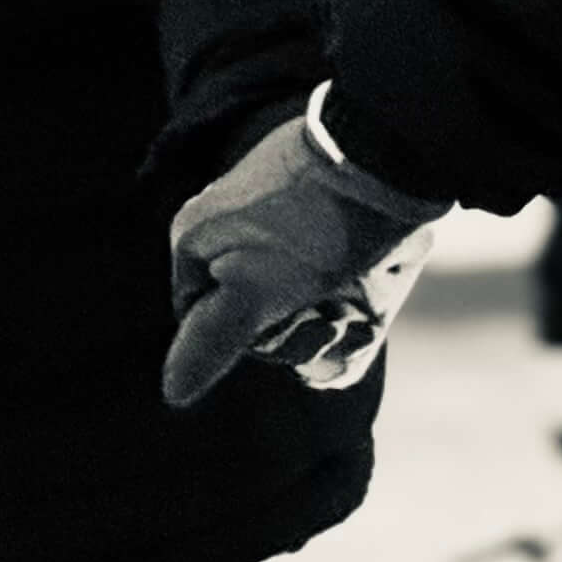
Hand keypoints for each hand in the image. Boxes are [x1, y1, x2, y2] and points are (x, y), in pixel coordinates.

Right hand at [160, 109, 444, 408]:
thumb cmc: (305, 227)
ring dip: (330, 341)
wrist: (389, 167)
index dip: (238, 341)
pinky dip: (355, 339)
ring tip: (349, 314)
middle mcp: (248, 252)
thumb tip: (172, 394)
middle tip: (321, 316)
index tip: (269, 325)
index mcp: (203, 246)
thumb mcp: (248, 290)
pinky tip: (365, 322)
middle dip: (293, 340)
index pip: (203, 328)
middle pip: (258, 336)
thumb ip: (206, 345)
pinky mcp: (348, 267)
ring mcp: (300, 259)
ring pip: (305, 336)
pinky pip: (342, 329)